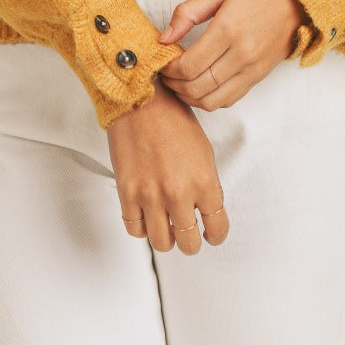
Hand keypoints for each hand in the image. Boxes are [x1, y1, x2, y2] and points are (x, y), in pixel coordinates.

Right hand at [106, 76, 230, 253]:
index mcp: (204, 181)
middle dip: (191, 242)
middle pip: (189, 243)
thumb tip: (206, 207)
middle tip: (189, 235)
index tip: (212, 235)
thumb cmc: (171, 118)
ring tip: (167, 228)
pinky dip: (142, 228)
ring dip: (167, 239)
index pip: (217, 227)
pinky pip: (135, 229)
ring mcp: (151, 196)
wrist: (140, 101)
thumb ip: (208, 183)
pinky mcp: (127, 193)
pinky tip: (147, 218)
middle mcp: (179, 193)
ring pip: (162, 243)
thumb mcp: (204, 150)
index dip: (217, 235)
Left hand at [154, 0, 308, 110]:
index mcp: (228, 30)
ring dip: (190, 97)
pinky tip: (202, 85)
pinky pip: (230, 99)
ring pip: (212, 101)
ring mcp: (253, 69)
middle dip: (174, 85)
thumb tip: (163, 38)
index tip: (163, 61)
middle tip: (166, 74)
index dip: (169, 69)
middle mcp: (242, 55)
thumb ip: (188, 13)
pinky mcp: (260, 76)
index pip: (189, 65)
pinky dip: (210, 99)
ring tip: (180, 82)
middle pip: (197, 87)